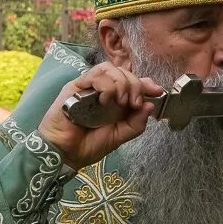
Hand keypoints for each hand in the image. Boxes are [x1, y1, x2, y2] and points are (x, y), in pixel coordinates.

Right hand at [38, 64, 160, 169]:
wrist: (65, 154)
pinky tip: (105, 100)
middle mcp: (102, 91)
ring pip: (109, 69)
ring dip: (121, 82)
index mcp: (114, 101)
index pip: (132, 82)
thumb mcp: (119, 137)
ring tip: (121, 101)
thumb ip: (135, 124)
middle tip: (135, 102)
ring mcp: (88, 87)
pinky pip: (94, 75)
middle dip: (136, 85)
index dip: (146, 83)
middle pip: (124, 73)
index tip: (157, 90)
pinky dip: (106, 85)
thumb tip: (150, 106)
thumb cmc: (88, 146)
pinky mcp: (75, 87)